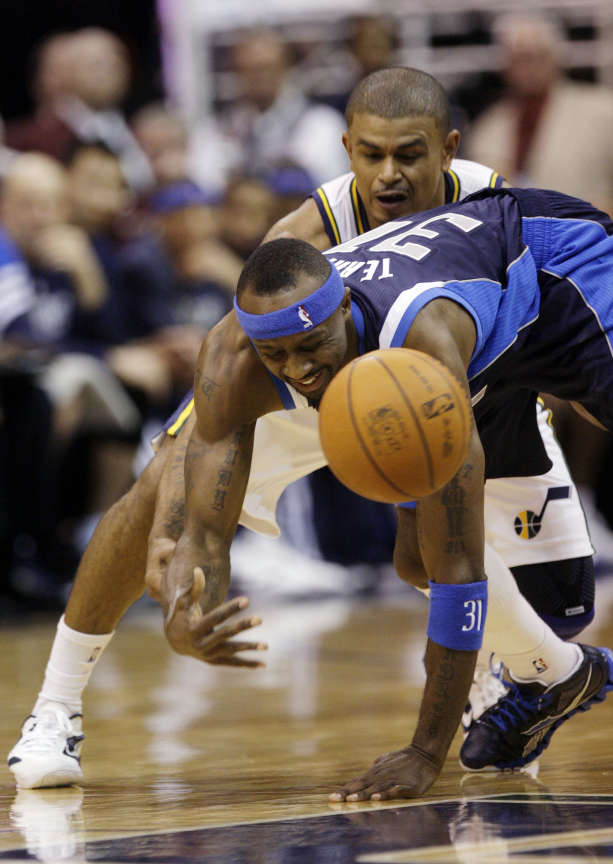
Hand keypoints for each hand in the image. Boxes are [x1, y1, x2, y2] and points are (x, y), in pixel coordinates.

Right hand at [147, 544, 266, 666]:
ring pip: (231, 651)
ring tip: (267, 645)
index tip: (247, 600)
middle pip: (225, 634)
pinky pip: (233, 663)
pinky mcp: (215, 661)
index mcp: (194, 629)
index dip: (231, 608)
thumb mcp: (184, 602)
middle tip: (260, 618)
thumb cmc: (182, 615)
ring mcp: (208, 655)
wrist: (175, 640)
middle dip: (243, 626)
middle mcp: (201, 645)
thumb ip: (193, 588)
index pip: (216, 617)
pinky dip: (247, 664)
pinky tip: (263, 665)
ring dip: (249, 648)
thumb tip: (198, 570)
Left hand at [328, 745, 441, 801]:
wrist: (424, 754)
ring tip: (352, 800)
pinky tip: (377, 798)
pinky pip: (395, 790)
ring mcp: (393, 780)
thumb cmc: (404, 759)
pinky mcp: (407, 785)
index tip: (331, 798)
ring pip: (376, 788)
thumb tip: (366, 773)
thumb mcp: (385, 762)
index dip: (344, 791)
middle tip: (335, 800)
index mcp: (375, 774)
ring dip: (363, 794)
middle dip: (348, 794)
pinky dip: (385, 794)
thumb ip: (375, 769)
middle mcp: (381, 776)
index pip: (356, 783)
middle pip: (361, 786)